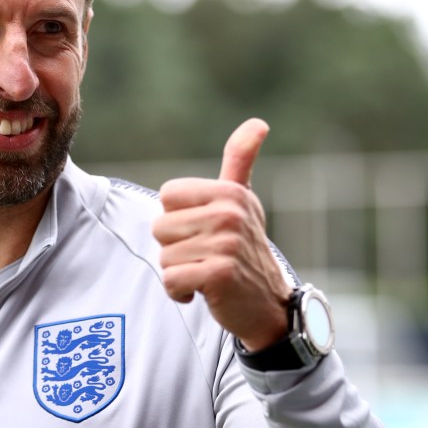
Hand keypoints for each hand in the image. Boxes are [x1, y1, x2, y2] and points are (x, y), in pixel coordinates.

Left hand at [152, 118, 290, 350]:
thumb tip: (258, 122)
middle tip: (205, 256)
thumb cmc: (244, 248)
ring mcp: (226, 244)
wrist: (267, 305)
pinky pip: (171, 279)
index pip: (167, 196)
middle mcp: (230, 213)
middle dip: (175, 248)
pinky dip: (179, 292)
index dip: (177, 218)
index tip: (203, 230)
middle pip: (161, 227)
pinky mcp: (219, 274)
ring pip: (164, 256)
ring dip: (178, 272)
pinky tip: (203, 291)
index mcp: (229, 192)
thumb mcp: (242, 202)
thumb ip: (240, 161)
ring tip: (206, 273)